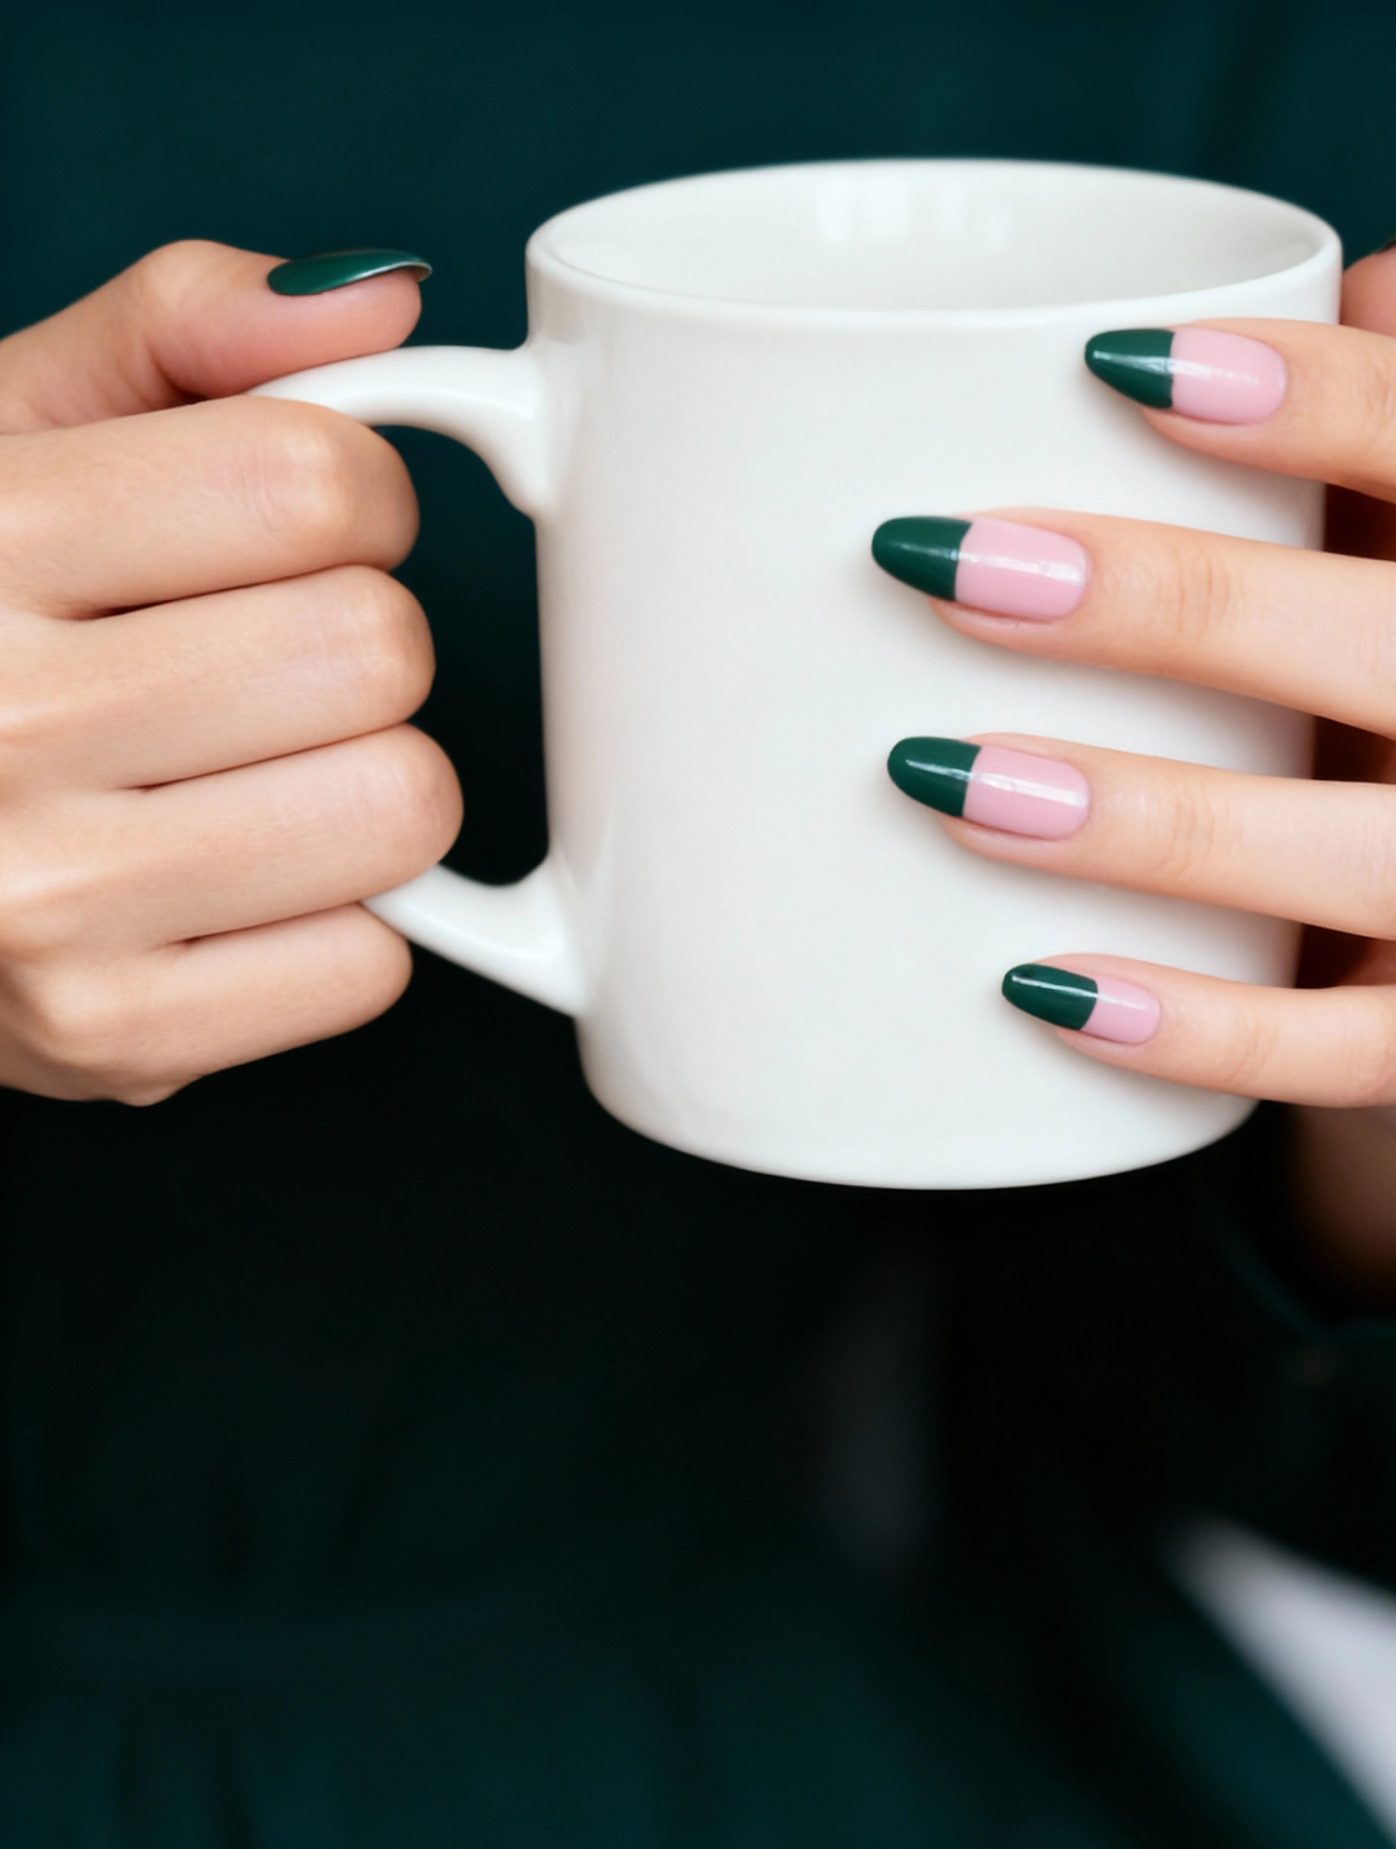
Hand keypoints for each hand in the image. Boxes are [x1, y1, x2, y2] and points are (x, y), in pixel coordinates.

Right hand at [0, 241, 455, 1104]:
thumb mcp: (7, 435)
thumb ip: (177, 329)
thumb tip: (382, 303)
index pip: (310, 483)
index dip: (352, 491)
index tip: (300, 522)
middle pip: (374, 652)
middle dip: (357, 643)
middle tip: (259, 662)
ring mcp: (47, 905)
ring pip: (400, 811)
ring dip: (363, 782)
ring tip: (248, 771)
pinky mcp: (112, 1040)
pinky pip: (371, 966)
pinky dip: (337, 924)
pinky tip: (233, 884)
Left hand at [874, 234, 1395, 1302]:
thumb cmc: (1364, 734)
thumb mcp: (1373, 573)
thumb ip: (1358, 445)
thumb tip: (1370, 262)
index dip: (1342, 396)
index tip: (1116, 363)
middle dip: (1183, 605)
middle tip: (958, 572)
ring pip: (1389, 858)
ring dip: (1161, 817)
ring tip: (959, 784)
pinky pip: (1352, 1051)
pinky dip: (1196, 1026)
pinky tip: (1043, 988)